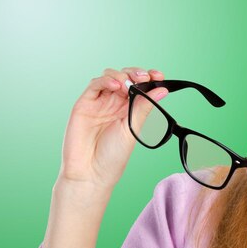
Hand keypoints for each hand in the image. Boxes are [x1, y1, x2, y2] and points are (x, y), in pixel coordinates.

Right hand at [56, 67, 167, 189]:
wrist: (91, 173)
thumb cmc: (112, 156)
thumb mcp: (133, 129)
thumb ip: (144, 107)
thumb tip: (162, 90)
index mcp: (128, 110)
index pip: (139, 86)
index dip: (149, 78)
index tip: (159, 76)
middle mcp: (113, 103)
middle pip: (125, 77)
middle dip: (136, 73)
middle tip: (145, 77)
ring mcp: (98, 103)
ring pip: (109, 76)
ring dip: (121, 75)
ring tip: (128, 84)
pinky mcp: (84, 104)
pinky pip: (94, 85)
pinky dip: (105, 80)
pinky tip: (116, 84)